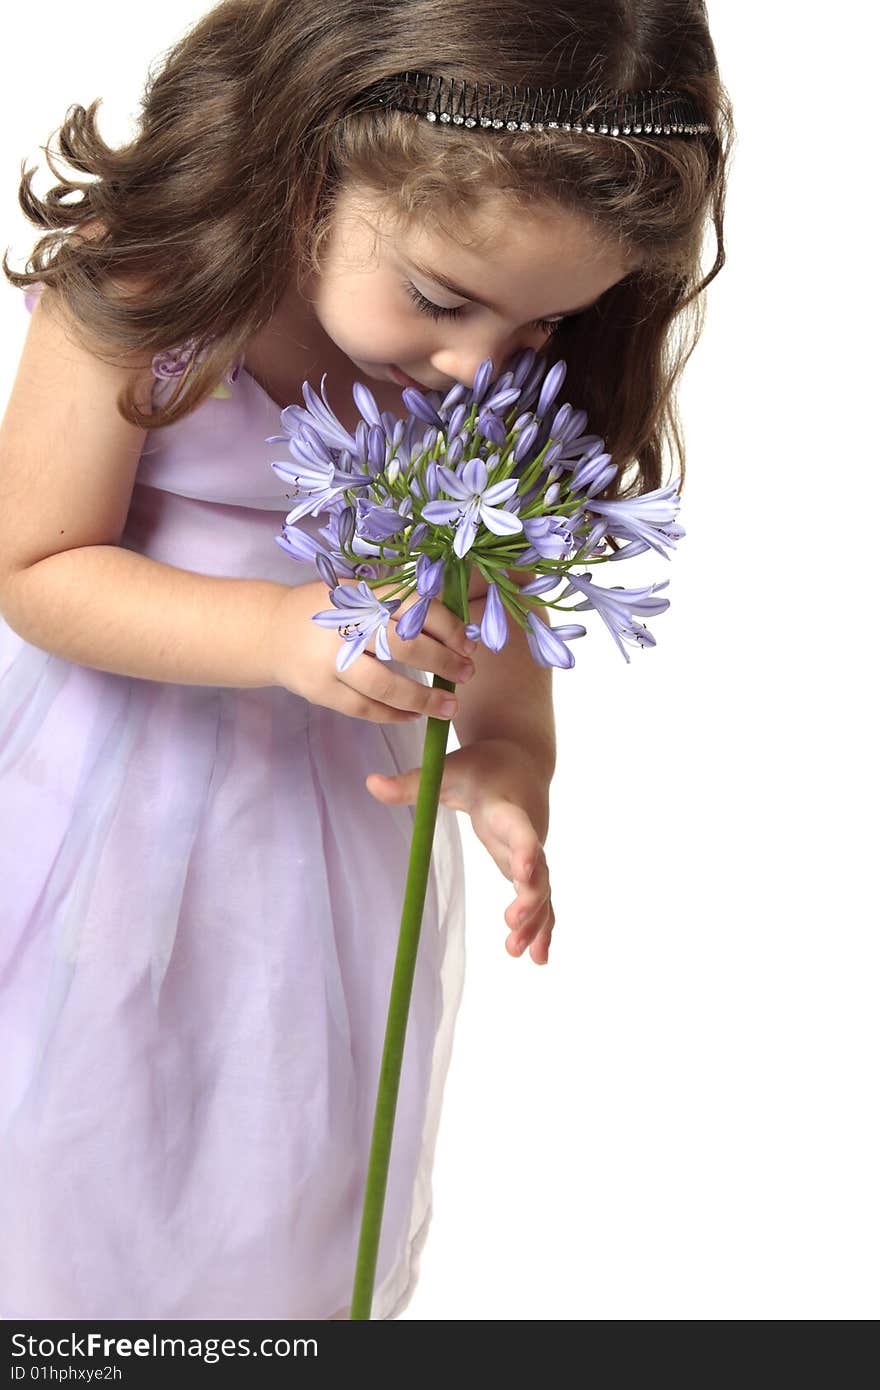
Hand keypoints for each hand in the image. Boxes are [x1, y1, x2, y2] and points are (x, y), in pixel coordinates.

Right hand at [267, 578, 477, 724]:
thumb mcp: (357, 595)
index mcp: (361, 596)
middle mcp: (346, 626)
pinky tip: (414, 716)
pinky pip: (365, 708)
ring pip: (385, 685)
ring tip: (449, 707)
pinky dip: (393, 714)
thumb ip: (396, 606)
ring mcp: (330, 661)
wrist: (271, 632)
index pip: (413, 608)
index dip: (447, 627)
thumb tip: (455, 630)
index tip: (468, 644)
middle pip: (404, 646)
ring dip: (424, 698)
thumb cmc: (328, 612)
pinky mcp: (320, 690)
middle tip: (467, 675)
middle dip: (443, 662)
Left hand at [366, 738, 554, 963]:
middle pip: (536, 868)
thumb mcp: (447, 770)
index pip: (519, 829)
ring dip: (534, 921)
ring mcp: (533, 852)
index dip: (523, 849)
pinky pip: (542, 899)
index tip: (521, 872)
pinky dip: (543, 927)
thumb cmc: (480, 766)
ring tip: (515, 952)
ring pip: (542, 890)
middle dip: (529, 897)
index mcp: (507, 808)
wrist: (522, 760)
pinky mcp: (533, 866)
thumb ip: (411, 782)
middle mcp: (528, 833)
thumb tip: (370, 783)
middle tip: (510, 922)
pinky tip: (538, 959)